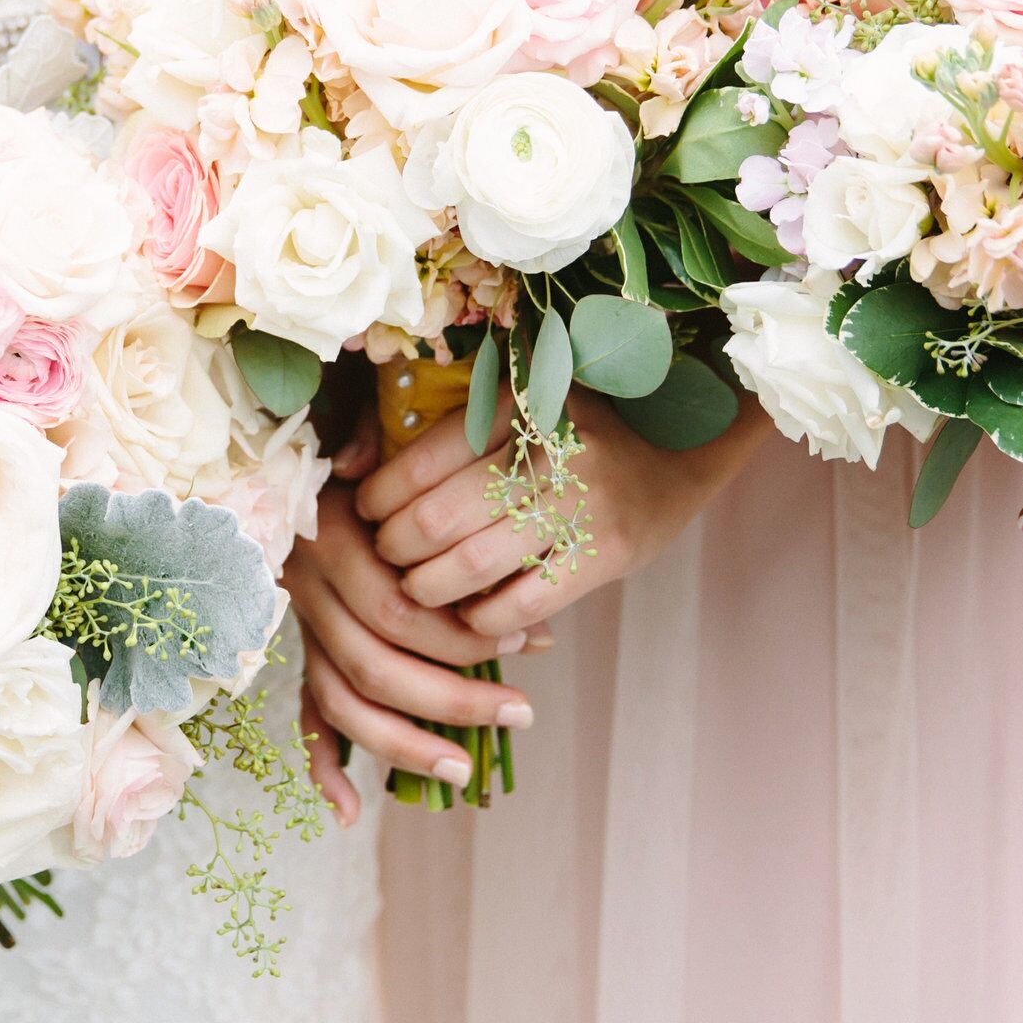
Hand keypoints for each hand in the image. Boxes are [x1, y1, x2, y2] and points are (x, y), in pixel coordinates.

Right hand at [288, 481, 533, 810]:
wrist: (286, 461)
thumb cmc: (361, 455)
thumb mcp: (387, 448)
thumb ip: (416, 477)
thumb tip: (447, 539)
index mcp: (330, 539)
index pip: (398, 611)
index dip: (464, 634)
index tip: (532, 640)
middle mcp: (306, 590)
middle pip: (375, 666)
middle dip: (453, 698)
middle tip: (522, 712)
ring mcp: (300, 625)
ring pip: (342, 701)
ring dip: (402, 744)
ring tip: (465, 770)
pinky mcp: (300, 649)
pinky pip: (306, 713)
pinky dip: (322, 765)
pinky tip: (349, 811)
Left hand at [355, 390, 756, 642]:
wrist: (678, 457)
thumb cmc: (570, 437)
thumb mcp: (510, 412)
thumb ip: (429, 433)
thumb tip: (344, 465)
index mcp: (516, 403)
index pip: (420, 462)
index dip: (379, 498)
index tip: (367, 515)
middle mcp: (549, 448)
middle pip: (436, 519)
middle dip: (395, 550)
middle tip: (388, 558)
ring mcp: (582, 501)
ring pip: (472, 565)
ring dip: (429, 589)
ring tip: (419, 589)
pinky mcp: (607, 551)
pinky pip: (522, 601)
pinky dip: (483, 618)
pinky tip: (471, 614)